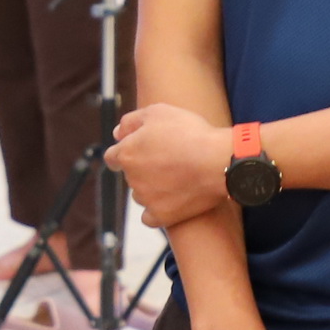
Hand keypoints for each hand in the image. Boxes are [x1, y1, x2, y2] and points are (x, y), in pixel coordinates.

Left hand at [106, 102, 232, 228]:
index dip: (125, 152)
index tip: (140, 151)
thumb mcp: (158, 112)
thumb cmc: (189, 133)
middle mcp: (132, 178)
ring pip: (141, 195)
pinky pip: (150, 217)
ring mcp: (146, 199)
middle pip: (131, 175)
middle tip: (169, 160)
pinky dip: (158, 210)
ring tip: (176, 179)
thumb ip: (131, 122)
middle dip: (144, 168)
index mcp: (127, 153)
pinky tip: (171, 201)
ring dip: (152, 188)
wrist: (217, 162)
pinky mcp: (161, 215)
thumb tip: (117, 133)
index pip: (112, 157)